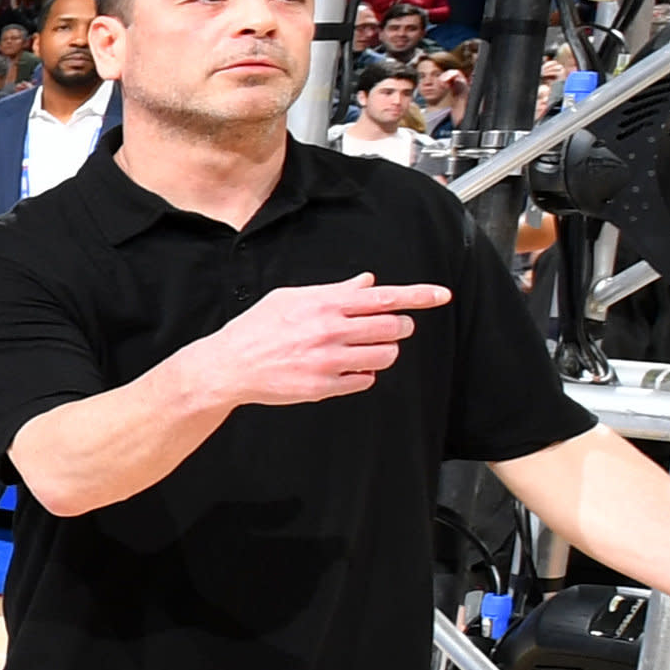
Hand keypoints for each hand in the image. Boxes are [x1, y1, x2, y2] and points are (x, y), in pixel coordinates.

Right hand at [204, 273, 446, 408]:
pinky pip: (365, 381)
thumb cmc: (256, 329)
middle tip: (392, 329)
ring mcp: (328, 361)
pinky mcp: (324, 387)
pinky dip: (362, 375)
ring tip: (366, 350)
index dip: (418, 295)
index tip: (442, 295)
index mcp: (324, 304)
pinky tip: (344, 369)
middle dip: (400, 327)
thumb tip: (367, 282)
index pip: (384, 297)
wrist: (227, 366)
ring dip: (385, 352)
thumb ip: (333, 291)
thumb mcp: (290, 298)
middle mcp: (330, 331)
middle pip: (393, 327)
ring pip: (386, 356)